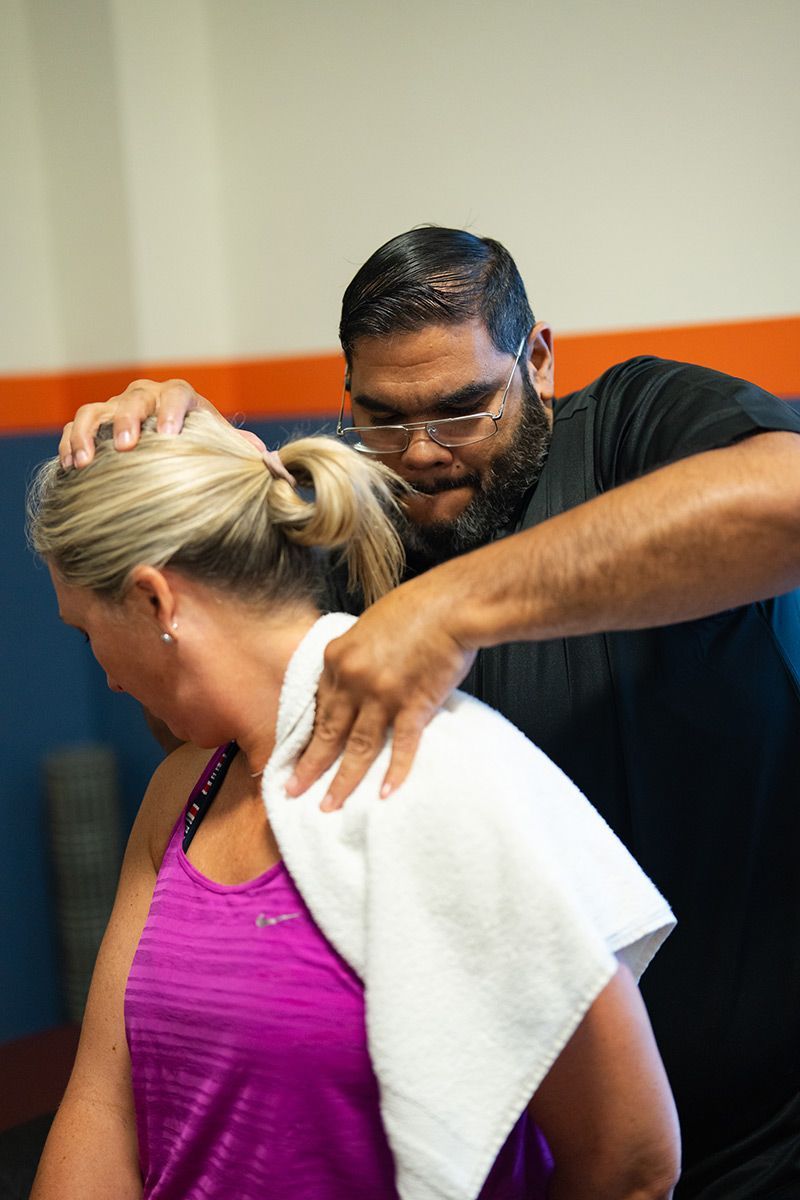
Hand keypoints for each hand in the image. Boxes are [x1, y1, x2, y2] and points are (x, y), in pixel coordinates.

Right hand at [59, 378, 227, 468]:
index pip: (176, 394)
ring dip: (87, 434)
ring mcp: (115, 410)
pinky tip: (70, 467)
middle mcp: (145, 398)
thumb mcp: (219, 446)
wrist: (172, 448)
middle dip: (126, 421)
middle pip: (133, 400)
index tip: (168, 435)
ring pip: (94, 411)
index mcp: (179, 398)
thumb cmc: (199, 446)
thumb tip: (268, 460)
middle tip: (125, 447)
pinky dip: (69, 444)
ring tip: (84, 462)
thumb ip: (240, 449)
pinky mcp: (93, 426)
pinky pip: (73, 428)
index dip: (171, 411)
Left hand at [287, 576, 476, 808]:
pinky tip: (384, 794)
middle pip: (328, 732)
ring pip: (358, 747)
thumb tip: (352, 685)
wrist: (453, 604)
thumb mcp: (369, 627)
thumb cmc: (417, 607)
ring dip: (343, 781)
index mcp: (338, 657)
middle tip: (293, 792)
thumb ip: (356, 657)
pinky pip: (400, 746)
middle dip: (310, 767)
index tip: (297, 756)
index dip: (307, 735)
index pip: (317, 706)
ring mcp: (383, 695)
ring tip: (330, 805)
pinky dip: (394, 772)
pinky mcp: (414, 705)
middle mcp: (354, 679)